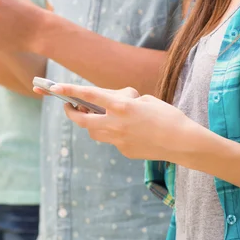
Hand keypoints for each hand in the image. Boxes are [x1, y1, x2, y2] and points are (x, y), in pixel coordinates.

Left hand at [45, 84, 196, 160]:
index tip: (56, 88)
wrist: (184, 143)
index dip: (70, 90)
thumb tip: (112, 105)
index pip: (89, 96)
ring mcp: (118, 141)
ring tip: (96, 115)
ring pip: (94, 133)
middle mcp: (116, 124)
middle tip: (70, 107)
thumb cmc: (168, 116)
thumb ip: (125, 101)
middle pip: (83, 121)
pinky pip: (112, 140)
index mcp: (122, 107)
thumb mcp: (147, 100)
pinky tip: (128, 130)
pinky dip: (113, 133)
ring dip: (91, 124)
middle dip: (72, 114)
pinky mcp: (124, 151)